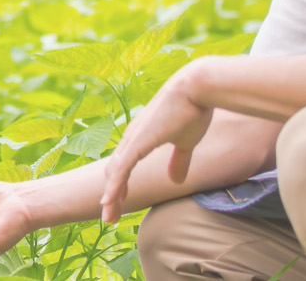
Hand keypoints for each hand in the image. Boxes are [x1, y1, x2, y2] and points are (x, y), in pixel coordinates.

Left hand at [100, 64, 213, 222]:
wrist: (198, 87)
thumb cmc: (194, 110)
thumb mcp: (186, 142)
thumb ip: (178, 161)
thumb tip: (175, 181)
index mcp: (140, 138)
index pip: (123, 167)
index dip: (119, 187)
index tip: (119, 205)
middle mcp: (132, 138)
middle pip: (114, 172)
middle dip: (112, 196)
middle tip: (109, 217)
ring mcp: (134, 139)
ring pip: (115, 173)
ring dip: (111, 196)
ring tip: (107, 217)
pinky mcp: (139, 140)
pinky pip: (122, 168)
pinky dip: (115, 186)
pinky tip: (109, 200)